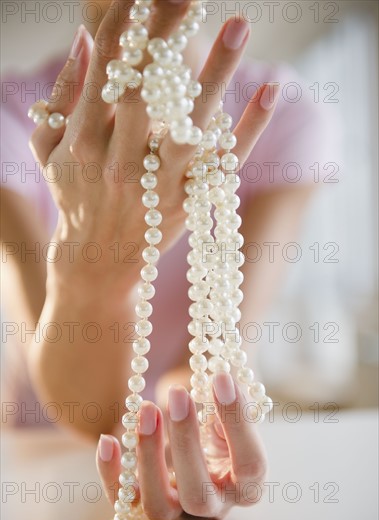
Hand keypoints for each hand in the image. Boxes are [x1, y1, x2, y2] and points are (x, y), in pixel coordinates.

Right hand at [29, 0, 279, 301]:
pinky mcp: (188, 203)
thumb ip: (63, 95)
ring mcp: (158, 186)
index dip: (126, 23)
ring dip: (217, 74)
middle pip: (147, 89)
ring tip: (240, 25)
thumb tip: (85, 40)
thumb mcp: (48, 148)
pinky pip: (224, 164)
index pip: (106, 68)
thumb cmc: (72, 194)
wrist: (96, 259)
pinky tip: (271, 89)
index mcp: (81, 141)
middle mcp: (119, 162)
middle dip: (167, 35)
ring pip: (191, 126)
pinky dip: (249, 129)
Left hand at [97, 372, 266, 519]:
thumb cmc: (221, 418)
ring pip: (159, 506)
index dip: (237, 422)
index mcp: (247, 481)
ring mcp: (178, 508)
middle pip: (198, 495)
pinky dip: (112, 472)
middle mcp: (215, 503)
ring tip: (147, 409)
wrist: (200, 434)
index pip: (249, 464)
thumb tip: (222, 381)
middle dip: (186, 442)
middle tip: (179, 395)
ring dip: (149, 456)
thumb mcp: (233, 408)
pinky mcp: (146, 501)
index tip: (221, 377)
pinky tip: (109, 440)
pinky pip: (124, 499)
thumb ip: (233, 397)